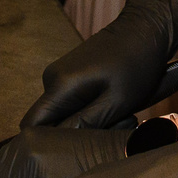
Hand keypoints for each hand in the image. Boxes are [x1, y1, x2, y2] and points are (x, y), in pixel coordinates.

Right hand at [21, 0, 177, 129]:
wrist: (145, 30)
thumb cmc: (136, 64)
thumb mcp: (116, 101)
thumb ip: (85, 124)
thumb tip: (56, 144)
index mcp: (58, 86)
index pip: (31, 127)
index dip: (48, 144)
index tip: (77, 147)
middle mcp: (51, 80)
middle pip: (50, 123)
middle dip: (78, 133)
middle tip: (114, 126)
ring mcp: (59, 76)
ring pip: (64, 114)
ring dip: (89, 122)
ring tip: (121, 115)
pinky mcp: (69, 76)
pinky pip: (72, 103)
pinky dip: (91, 110)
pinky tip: (115, 106)